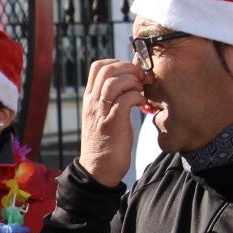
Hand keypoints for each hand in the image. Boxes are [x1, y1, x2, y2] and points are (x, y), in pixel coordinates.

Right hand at [79, 58, 147, 186]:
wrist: (98, 169)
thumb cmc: (106, 142)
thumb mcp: (103, 116)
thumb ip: (111, 99)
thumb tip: (130, 83)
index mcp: (90, 98)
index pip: (98, 66)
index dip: (118, 63)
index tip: (131, 74)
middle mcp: (92, 102)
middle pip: (107, 69)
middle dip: (129, 69)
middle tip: (140, 81)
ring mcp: (100, 112)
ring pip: (115, 82)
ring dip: (134, 83)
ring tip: (140, 94)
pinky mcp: (112, 124)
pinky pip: (125, 100)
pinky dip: (138, 98)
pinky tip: (142, 106)